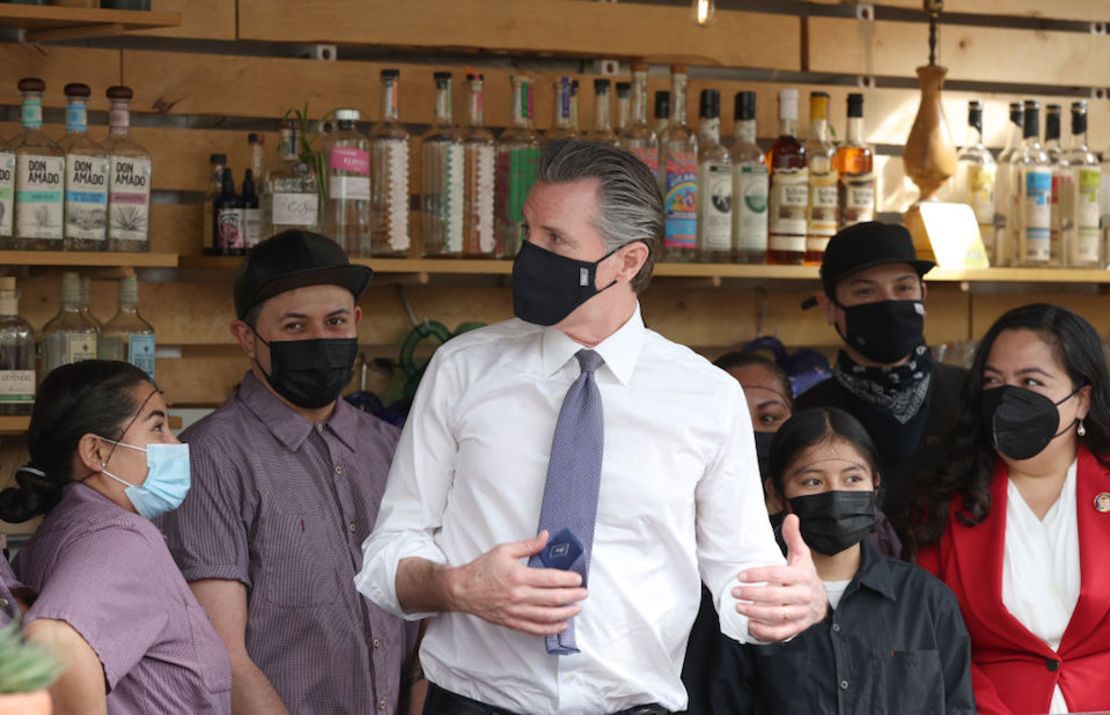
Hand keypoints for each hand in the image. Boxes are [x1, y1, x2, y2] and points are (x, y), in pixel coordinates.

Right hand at [445, 531, 587, 635]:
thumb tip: (546, 537)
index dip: (568, 580)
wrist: (462, 590)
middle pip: (553, 598)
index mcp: (519, 576)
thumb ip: (528, 545)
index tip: (578, 579)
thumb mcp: (504, 550)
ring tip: (576, 609)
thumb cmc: (482, 569)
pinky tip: (561, 625)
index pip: (550, 579)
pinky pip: (535, 629)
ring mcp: (516, 611)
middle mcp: (519, 596)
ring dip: (565, 613)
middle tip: (583, 593)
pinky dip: (550, 628)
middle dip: (572, 596)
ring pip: (546, 616)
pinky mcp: (512, 622)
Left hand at [731, 514, 827, 641]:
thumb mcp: (801, 555)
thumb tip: (791, 516)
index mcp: (802, 575)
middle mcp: (803, 595)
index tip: (740, 575)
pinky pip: (781, 632)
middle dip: (751, 594)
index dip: (757, 575)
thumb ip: (794, 537)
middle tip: (734, 592)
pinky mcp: (798, 627)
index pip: (777, 574)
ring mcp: (801, 613)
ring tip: (738, 607)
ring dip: (755, 612)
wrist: (821, 601)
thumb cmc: (805, 575)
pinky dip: (765, 631)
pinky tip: (750, 625)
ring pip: (776, 615)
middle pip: (774, 596)